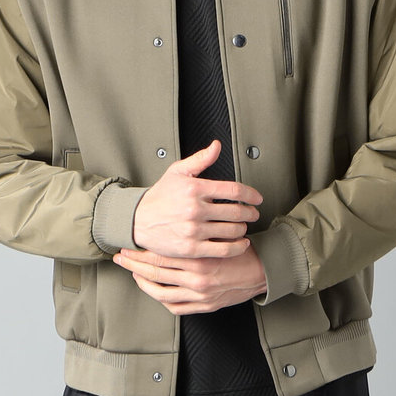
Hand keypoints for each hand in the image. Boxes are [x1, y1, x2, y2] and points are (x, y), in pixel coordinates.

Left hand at [113, 242, 267, 313]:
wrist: (261, 271)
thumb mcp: (219, 233)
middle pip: (155, 274)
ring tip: (133, 273)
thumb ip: (197, 228)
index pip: (160, 256)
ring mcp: (199, 296)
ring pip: (160, 292)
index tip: (127, 246)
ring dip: (143, 282)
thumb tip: (172, 218)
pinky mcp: (204, 306)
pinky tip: (154, 289)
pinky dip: (161, 298)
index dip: (140, 252)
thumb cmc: (240, 249)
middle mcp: (197, 279)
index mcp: (199, 259)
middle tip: (121, 258)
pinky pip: (175, 306)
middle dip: (134, 266)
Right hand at [132, 139, 262, 258]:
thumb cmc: (160, 196)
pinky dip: (237, 247)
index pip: (233, 191)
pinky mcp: (191, 249)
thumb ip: (200, 159)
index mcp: (195, 189)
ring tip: (243, 226)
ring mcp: (193, 230)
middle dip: (250, 213)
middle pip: (237, 212)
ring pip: (232, 231)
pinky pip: (223, 249)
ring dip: (243, 229)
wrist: (137, 221)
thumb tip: (217, 145)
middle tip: (253, 213)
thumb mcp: (177, 172)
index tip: (257, 198)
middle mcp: (195, 209)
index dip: (251, 194)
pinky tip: (241, 243)